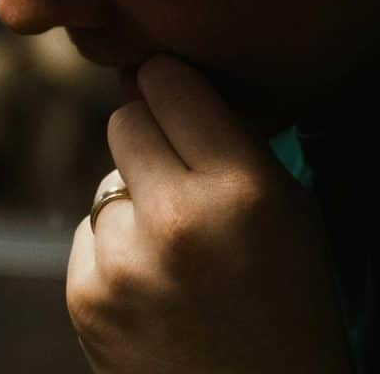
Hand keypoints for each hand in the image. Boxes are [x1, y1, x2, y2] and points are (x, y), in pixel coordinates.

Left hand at [67, 55, 350, 372]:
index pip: (166, 81)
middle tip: (178, 175)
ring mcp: (124, 263)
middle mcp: (178, 220)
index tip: (174, 93)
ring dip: (134, 204)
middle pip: (124, 121)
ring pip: (105, 183)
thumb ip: (229, 140)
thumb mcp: (292, 211)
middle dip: (148, 138)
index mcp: (244, 189)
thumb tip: (147, 76)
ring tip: (178, 257)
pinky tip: (154, 290)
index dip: (169, 86)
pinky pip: (89, 237)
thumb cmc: (289, 303)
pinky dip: (113, 253)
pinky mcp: (87, 298)